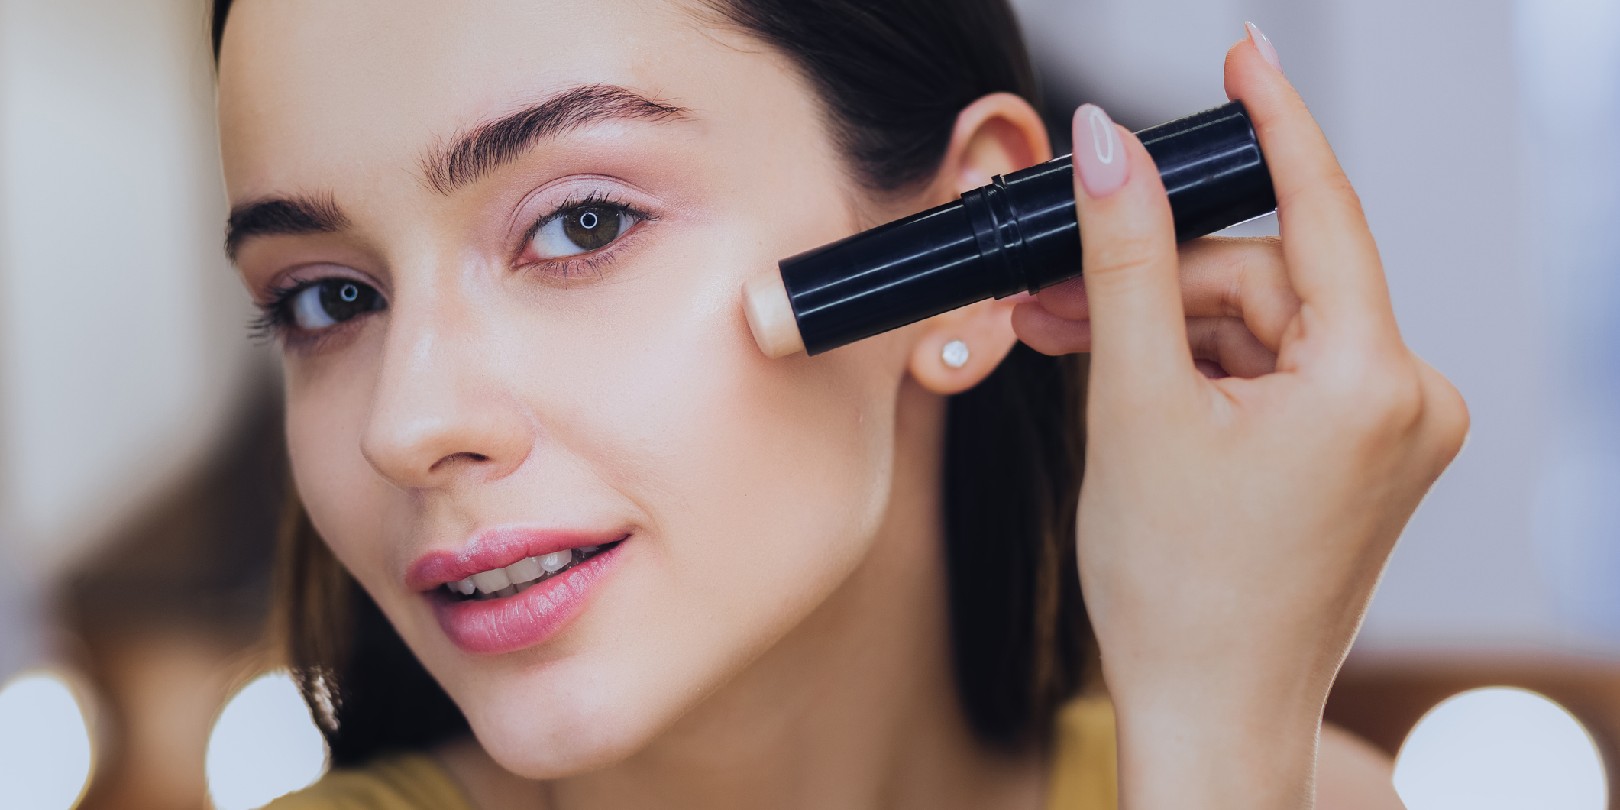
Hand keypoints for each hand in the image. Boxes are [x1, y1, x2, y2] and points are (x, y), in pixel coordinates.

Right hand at [1011, 33, 1467, 808]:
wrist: (1205, 711)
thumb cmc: (1178, 590)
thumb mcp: (1133, 403)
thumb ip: (1124, 260)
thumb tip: (1110, 147)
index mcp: (1374, 383)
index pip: (1320, 209)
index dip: (1273, 120)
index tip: (1242, 53)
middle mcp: (1407, 400)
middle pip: (1264, 279)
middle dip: (1155, 283)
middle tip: (1054, 297)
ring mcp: (1388, 432)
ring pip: (1259, 324)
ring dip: (1164, 330)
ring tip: (1073, 354)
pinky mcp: (1361, 454)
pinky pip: (1273, 369)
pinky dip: (1198, 369)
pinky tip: (1130, 388)